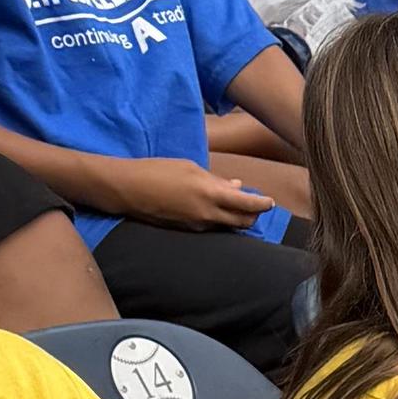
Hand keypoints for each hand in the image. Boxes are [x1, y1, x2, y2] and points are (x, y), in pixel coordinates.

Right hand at [106, 158, 270, 232]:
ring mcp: (197, 226)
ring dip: (235, 217)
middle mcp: (207, 214)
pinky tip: (213, 208)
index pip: (248, 205)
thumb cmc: (157, 171)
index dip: (262, 204)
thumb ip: (216, 180)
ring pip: (228, 225)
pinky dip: (219, 219)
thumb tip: (236, 186)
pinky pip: (211, 226)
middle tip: (256, 205)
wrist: (126, 189)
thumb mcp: (189, 168)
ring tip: (234, 204)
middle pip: (243, 221)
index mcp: (210, 194)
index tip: (270, 202)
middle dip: (253, 214)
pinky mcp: (187, 231)